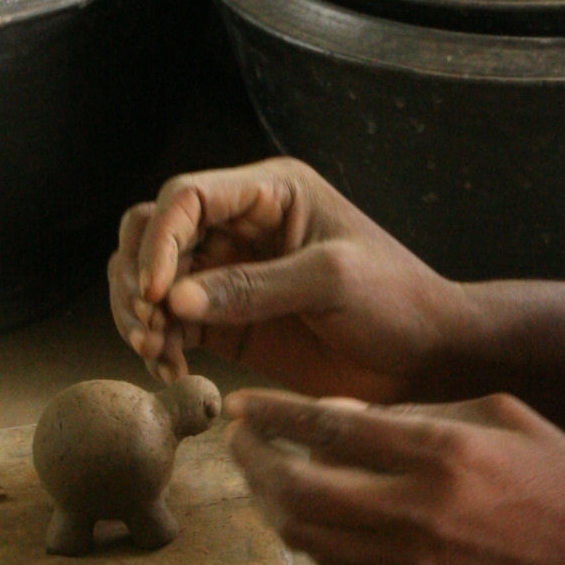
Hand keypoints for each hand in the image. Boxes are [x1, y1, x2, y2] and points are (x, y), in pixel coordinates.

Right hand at [109, 160, 454, 401]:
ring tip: (157, 354)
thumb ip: (256, 287)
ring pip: (151, 278)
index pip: (186, 197)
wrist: (428, 355)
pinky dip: (158, 345)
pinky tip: (171, 372)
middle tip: (149, 327)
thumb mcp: (333, 282)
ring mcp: (230, 273)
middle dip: (137, 276)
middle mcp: (242, 225)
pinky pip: (170, 323)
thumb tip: (173, 298)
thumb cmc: (397, 301)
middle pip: (152, 232)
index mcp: (271, 192)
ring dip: (140, 314)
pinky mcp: (227, 321)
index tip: (156, 293)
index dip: (159, 239)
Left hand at [226, 389, 564, 564]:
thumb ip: (426, 411)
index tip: (245, 405)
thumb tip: (344, 417)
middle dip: (254, 461)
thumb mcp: (511, 420)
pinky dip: (305, 536)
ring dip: (269, 503)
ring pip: (304, 533)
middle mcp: (417, 511)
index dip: (274, 414)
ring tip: (261, 477)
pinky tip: (303, 514)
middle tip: (239, 441)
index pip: (329, 427)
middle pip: (297, 485)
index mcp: (445, 451)